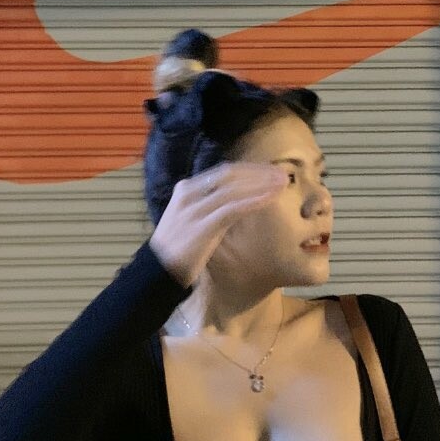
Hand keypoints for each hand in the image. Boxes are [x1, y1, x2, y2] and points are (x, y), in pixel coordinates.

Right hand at [148, 160, 285, 287]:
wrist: (157, 271)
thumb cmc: (179, 248)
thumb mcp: (195, 220)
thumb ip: (213, 207)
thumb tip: (240, 199)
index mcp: (187, 189)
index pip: (223, 172)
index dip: (250, 169)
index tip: (270, 171)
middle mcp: (190, 193)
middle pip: (230, 175)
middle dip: (258, 173)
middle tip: (282, 174)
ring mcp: (194, 209)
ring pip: (233, 189)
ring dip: (260, 185)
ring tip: (281, 184)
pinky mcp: (202, 226)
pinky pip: (232, 209)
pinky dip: (253, 202)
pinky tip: (270, 199)